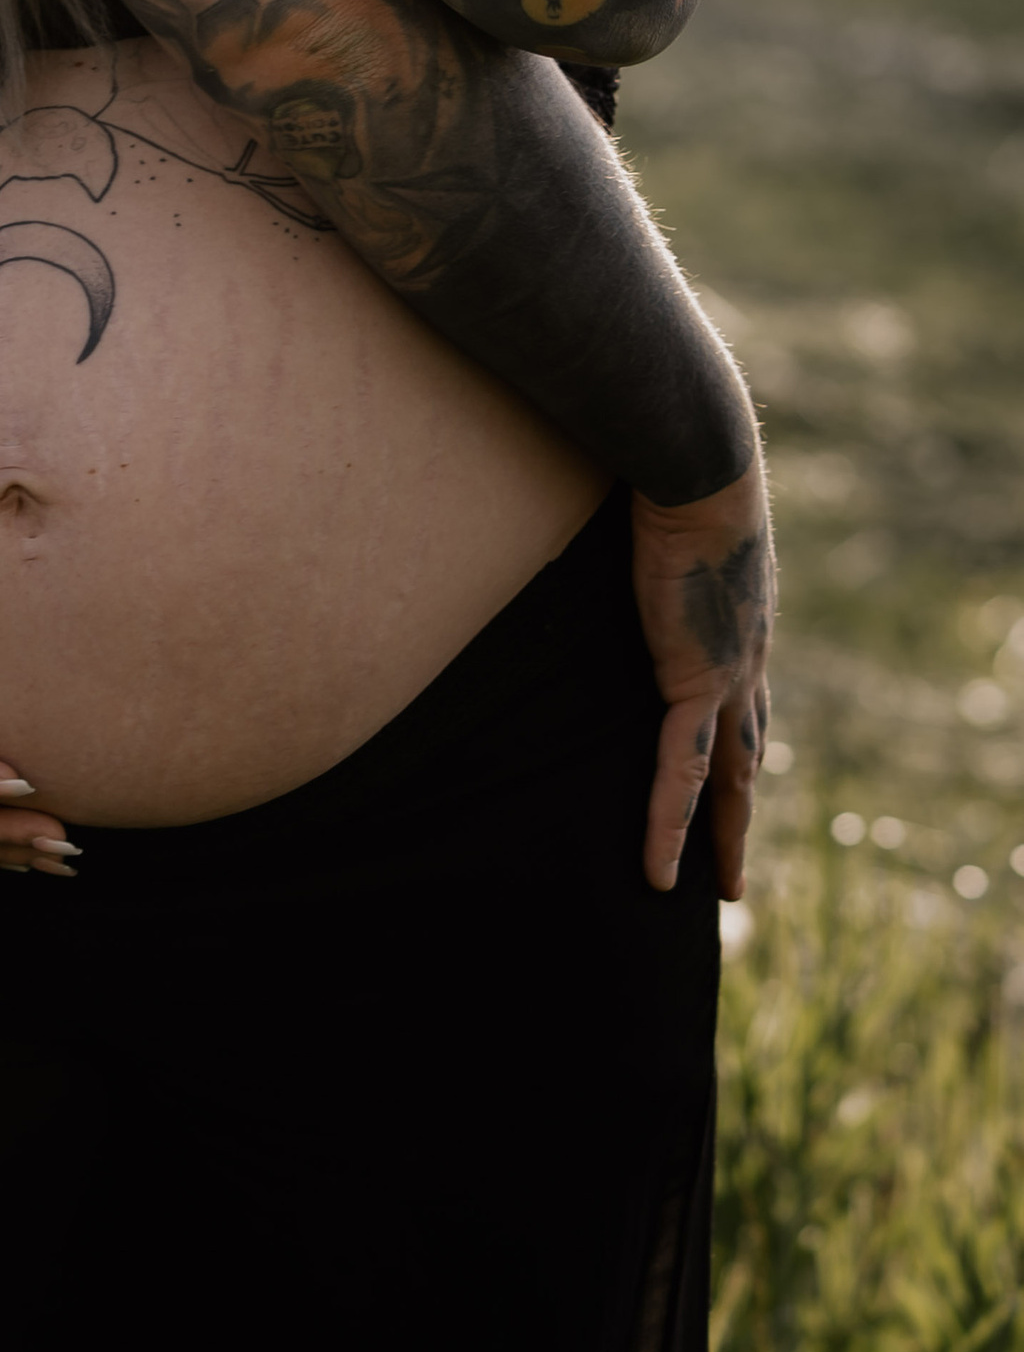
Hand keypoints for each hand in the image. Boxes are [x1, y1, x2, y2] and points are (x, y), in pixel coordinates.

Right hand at [627, 469, 773, 899]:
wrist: (699, 462)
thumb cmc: (673, 463)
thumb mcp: (660, 509)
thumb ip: (640, 527)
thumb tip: (601, 506)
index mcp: (739, 616)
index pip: (741, 694)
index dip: (738, 736)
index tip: (733, 770)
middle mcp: (745, 655)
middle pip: (749, 750)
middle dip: (743, 807)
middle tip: (736, 862)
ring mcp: (730, 674)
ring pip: (731, 779)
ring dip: (725, 836)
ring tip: (723, 889)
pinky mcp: (697, 681)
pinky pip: (683, 772)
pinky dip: (669, 823)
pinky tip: (658, 870)